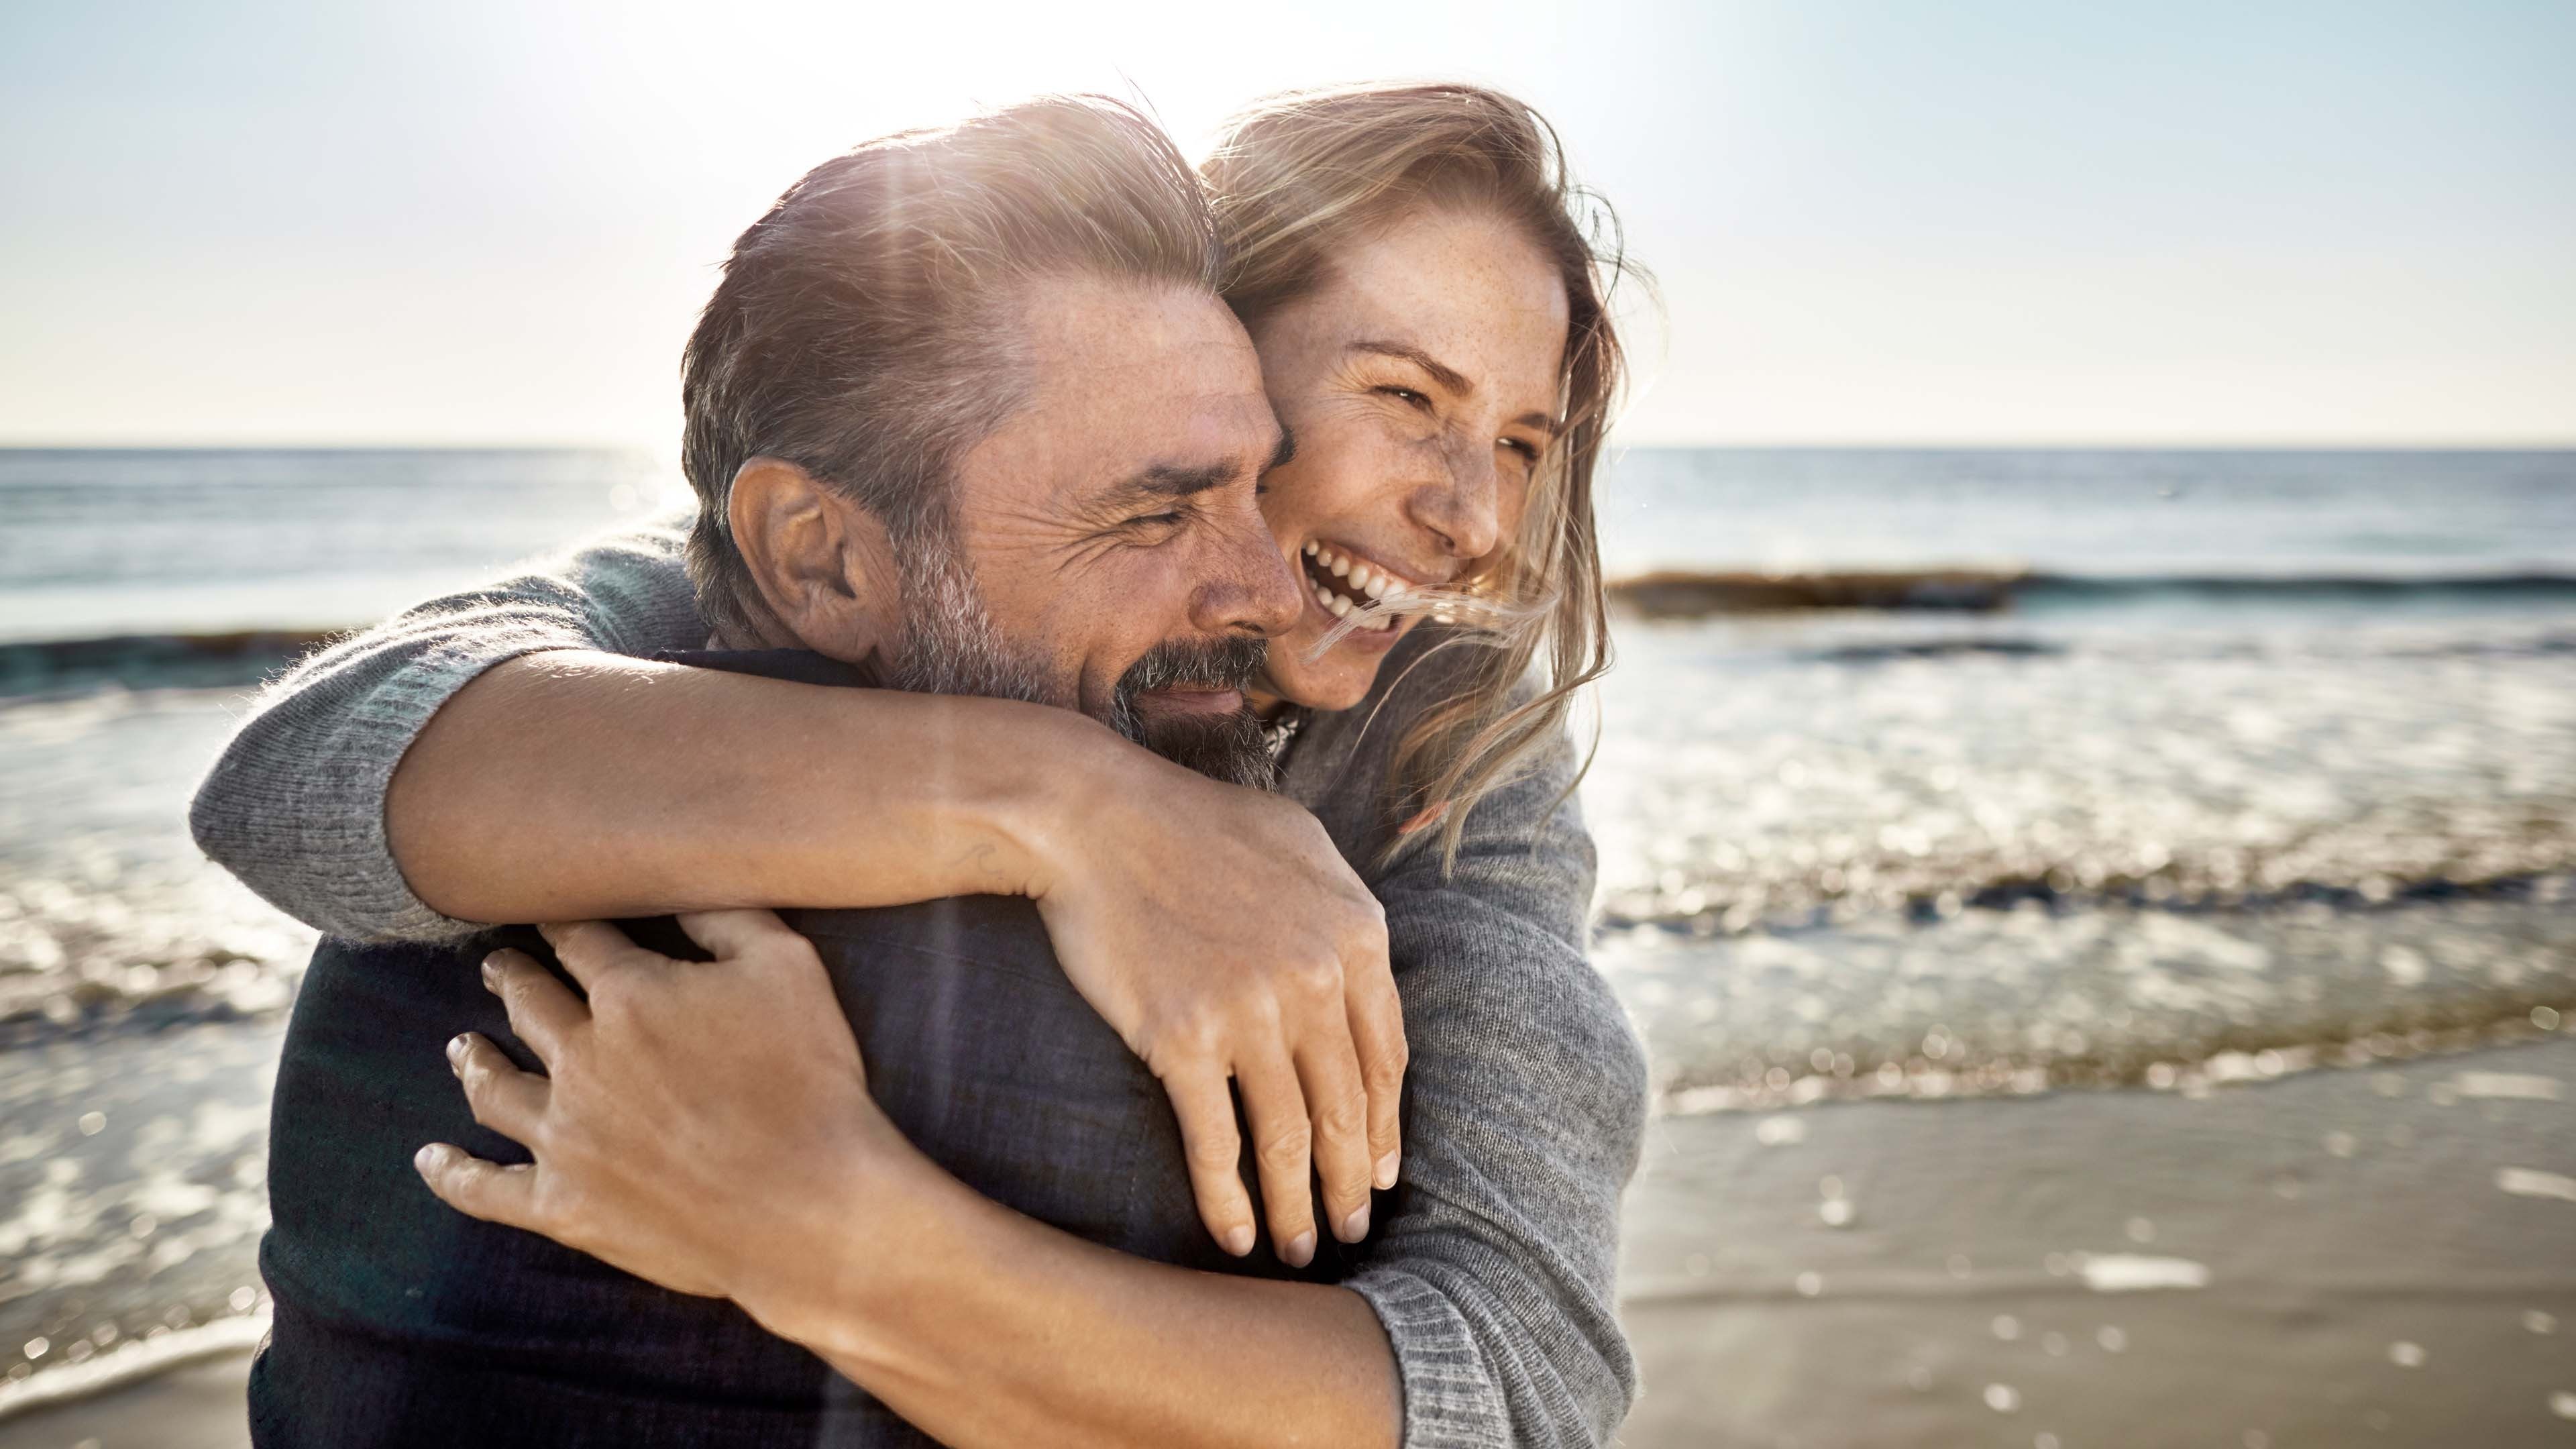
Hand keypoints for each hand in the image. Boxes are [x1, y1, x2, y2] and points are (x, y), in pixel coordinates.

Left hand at [414, 912, 906, 1304]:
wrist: (806, 1207)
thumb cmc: (810, 1082)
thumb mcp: (789, 971)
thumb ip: (729, 918)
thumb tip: (681, 884)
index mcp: (630, 995)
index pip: (581, 943)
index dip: (564, 924)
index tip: (551, 914)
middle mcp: (581, 1060)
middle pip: (529, 1005)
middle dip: (511, 977)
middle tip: (496, 966)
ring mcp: (564, 1137)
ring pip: (496, 1088)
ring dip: (476, 1060)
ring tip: (462, 1046)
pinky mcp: (564, 1206)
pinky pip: (487, 1189)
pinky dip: (453, 1173)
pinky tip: (432, 1159)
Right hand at [1022, 743, 1405, 1267]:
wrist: (1093, 818)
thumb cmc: (1191, 824)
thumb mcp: (1300, 843)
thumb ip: (1343, 912)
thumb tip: (1364, 977)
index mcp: (1357, 934)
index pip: (1386, 1056)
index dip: (1384, 1125)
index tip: (1379, 1169)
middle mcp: (1315, 979)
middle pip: (1345, 1107)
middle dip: (1351, 1182)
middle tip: (1350, 1229)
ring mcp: (1250, 1012)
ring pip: (1288, 1135)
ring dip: (1297, 1205)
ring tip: (1298, 1248)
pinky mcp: (1182, 1040)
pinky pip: (1216, 1140)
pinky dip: (1228, 1198)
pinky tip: (1236, 1236)